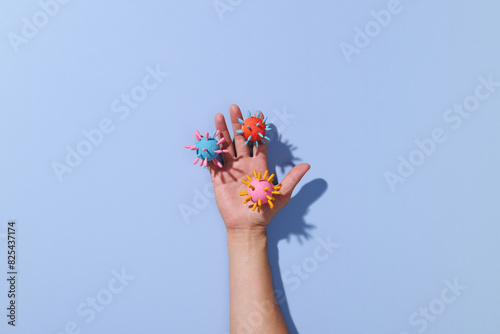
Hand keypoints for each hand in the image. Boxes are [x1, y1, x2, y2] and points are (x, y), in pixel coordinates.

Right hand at [209, 104, 309, 232]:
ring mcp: (231, 170)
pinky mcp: (218, 178)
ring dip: (222, 132)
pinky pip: (213, 162)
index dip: (257, 129)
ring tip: (218, 116)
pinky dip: (211, 151)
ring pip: (225, 146)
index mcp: (258, 164)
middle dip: (237, 123)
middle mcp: (244, 164)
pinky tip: (208, 138)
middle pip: (240, 139)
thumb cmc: (265, 210)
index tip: (257, 114)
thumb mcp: (282, 193)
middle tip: (235, 108)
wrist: (248, 225)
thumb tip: (308, 165)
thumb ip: (293, 178)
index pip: (257, 143)